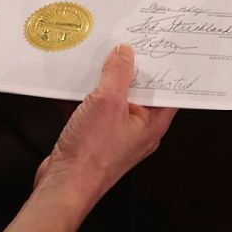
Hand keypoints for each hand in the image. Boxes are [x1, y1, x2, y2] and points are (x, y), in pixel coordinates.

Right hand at [33, 44, 176, 207]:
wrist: (63, 185)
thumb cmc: (90, 155)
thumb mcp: (107, 102)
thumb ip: (118, 73)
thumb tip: (124, 53)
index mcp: (152, 123)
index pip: (167, 90)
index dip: (164, 68)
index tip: (158, 47)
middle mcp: (138, 130)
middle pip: (139, 91)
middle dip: (129, 69)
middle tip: (123, 46)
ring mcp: (115, 134)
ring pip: (115, 99)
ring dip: (103, 82)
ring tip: (95, 61)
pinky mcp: (94, 137)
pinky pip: (94, 110)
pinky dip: (85, 97)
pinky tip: (73, 85)